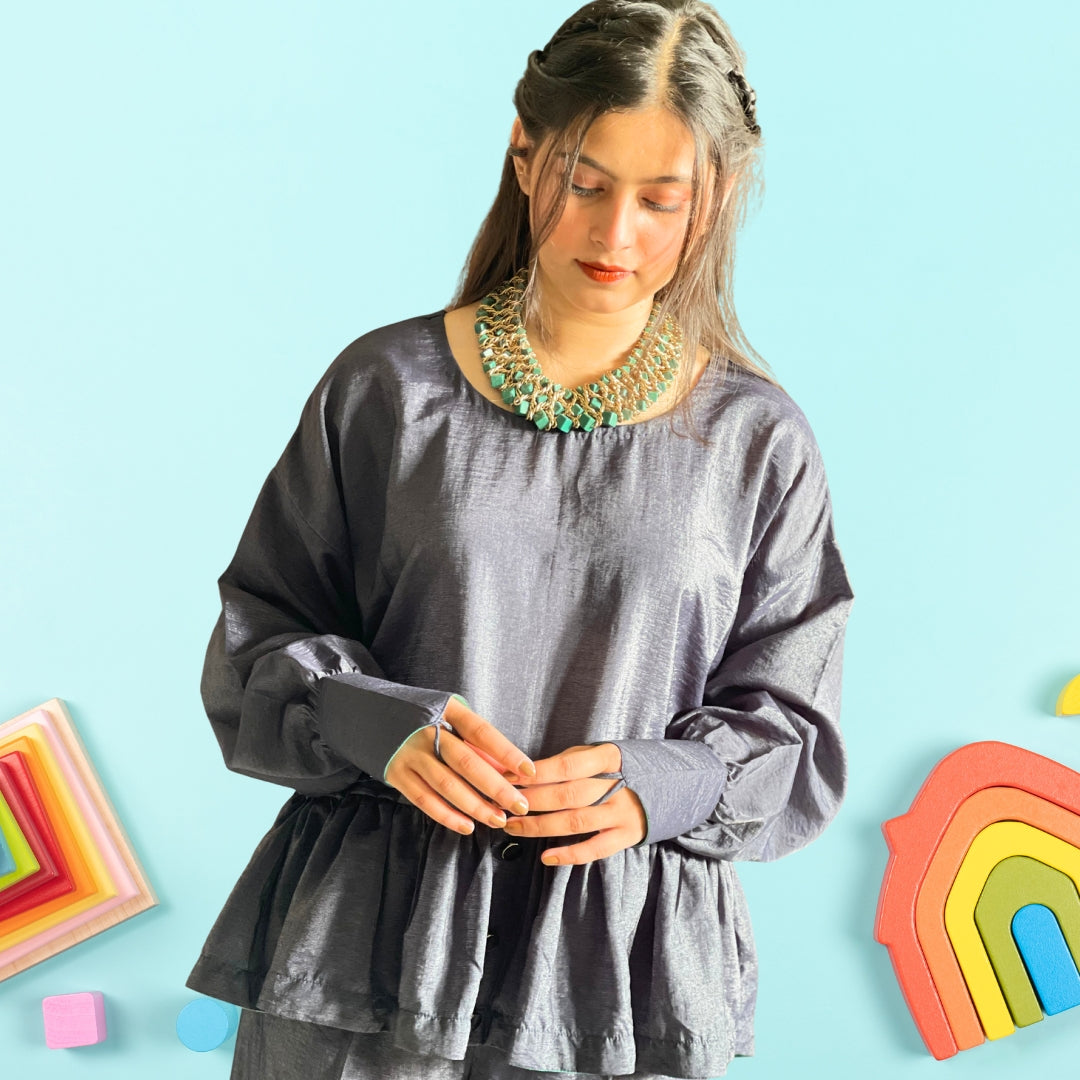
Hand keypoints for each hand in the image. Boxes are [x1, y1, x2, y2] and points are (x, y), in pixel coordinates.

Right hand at [384, 697, 534, 834]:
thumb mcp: (449, 716)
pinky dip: (446, 815)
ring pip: (447, 785)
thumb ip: (474, 741)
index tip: (529, 772)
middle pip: (466, 762)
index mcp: (446, 709)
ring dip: (475, 806)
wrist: (366, 711)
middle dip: (496, 787)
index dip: (507, 752)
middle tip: (519, 805)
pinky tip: (466, 826)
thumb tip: (505, 770)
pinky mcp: (395, 773)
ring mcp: (409, 753)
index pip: (481, 732)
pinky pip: (424, 799)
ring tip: (498, 819)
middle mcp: (426, 730)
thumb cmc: (422, 715)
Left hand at [504, 743, 646, 865]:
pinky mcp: (628, 835)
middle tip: (503, 806)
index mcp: (609, 757)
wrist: (677, 783)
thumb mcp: (602, 753)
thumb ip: (570, 761)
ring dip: (540, 827)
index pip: (566, 767)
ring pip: (575, 823)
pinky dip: (569, 855)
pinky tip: (546, 856)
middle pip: (566, 796)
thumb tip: (528, 771)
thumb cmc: (626, 766)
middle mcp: (617, 785)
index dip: (535, 774)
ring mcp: (623, 812)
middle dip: (531, 802)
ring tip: (513, 827)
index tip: (508, 778)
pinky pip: (595, 849)